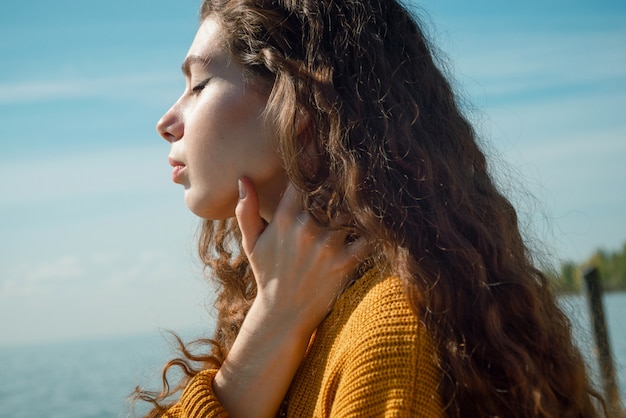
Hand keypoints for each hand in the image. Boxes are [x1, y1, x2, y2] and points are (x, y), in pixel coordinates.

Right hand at [213, 178, 367, 417]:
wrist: (283, 314)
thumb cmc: (268, 274)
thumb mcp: (251, 243)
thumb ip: (246, 210)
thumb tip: (243, 179)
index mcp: (283, 219)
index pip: (300, 178)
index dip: (313, 158)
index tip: (324, 145)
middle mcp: (305, 229)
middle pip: (330, 188)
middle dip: (342, 175)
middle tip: (356, 162)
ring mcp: (326, 247)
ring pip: (350, 209)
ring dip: (359, 199)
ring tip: (372, 185)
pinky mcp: (344, 264)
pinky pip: (367, 238)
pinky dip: (375, 228)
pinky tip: (380, 217)